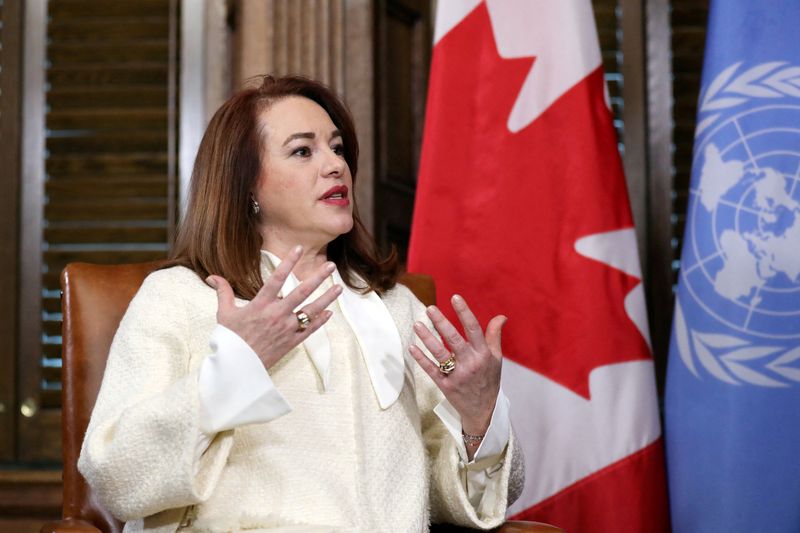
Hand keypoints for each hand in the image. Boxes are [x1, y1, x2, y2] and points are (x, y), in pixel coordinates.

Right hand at [206, 246, 341, 368]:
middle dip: (318, 277)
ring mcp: (287, 329)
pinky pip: (309, 329)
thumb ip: (223, 292)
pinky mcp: (292, 342)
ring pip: (311, 310)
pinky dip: (320, 321)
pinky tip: (330, 313)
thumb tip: (212, 276)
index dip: (288, 262)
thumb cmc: (230, 339)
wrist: (238, 367)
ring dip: (327, 298)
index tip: (298, 248)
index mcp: (261, 305)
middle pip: (302, 292)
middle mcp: (277, 314)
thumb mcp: (224, 313)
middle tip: (330, 265)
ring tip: (339, 288)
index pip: (277, 278)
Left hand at [408, 294, 505, 451]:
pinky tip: (412, 346)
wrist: (483, 411)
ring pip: (440, 353)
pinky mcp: (445, 386)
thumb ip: (494, 336)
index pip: (474, 329)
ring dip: (427, 338)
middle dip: (441, 322)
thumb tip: (501, 316)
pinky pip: (431, 370)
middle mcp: (471, 363)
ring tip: (417, 324)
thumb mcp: (496, 358)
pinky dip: (421, 358)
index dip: (464, 312)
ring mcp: (457, 375)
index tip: (455, 297)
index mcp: (484, 354)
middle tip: (429, 308)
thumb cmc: (489, 380)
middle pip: (454, 339)